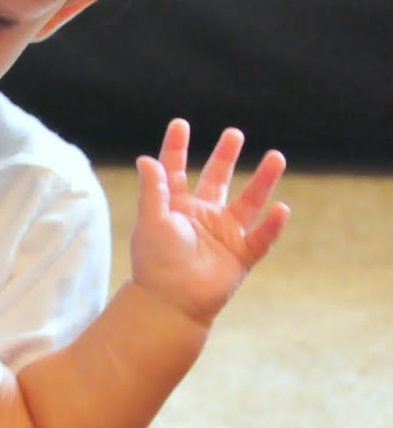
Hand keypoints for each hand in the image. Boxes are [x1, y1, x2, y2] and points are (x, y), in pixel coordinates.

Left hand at [131, 119, 288, 324]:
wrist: (170, 303)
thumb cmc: (155, 263)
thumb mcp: (150, 220)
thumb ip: (152, 189)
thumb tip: (146, 158)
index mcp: (175, 208)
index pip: (175, 171)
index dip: (177, 148)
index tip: (180, 124)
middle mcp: (201, 217)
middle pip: (217, 180)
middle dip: (225, 157)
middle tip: (234, 134)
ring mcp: (223, 235)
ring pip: (249, 201)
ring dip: (263, 180)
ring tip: (276, 156)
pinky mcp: (240, 256)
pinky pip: (261, 237)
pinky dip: (273, 225)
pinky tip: (281, 208)